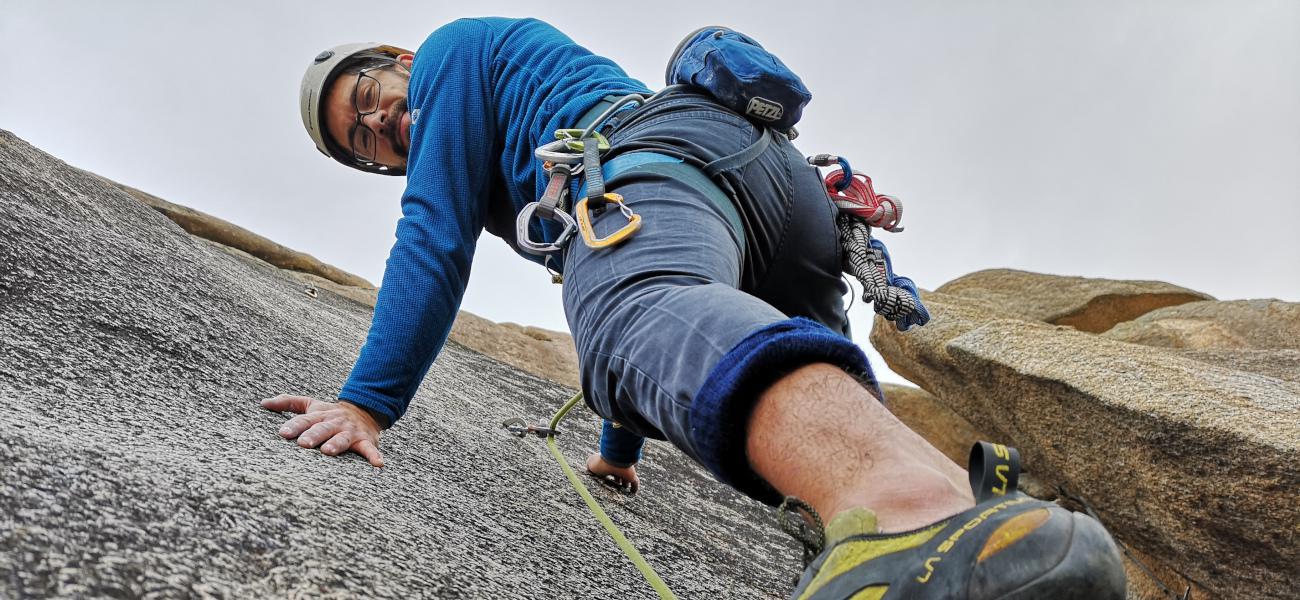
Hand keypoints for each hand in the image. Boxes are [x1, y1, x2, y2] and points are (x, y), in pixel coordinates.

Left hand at [260, 394, 384, 466]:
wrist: (364, 411)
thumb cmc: (330, 414)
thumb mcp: (310, 404)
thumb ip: (287, 402)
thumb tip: (262, 403)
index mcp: (320, 415)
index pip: (304, 420)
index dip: (294, 426)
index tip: (283, 433)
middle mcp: (334, 423)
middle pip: (322, 429)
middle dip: (314, 435)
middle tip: (304, 444)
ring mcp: (350, 432)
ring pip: (342, 438)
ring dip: (337, 444)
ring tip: (329, 451)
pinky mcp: (365, 440)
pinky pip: (370, 449)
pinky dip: (374, 456)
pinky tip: (378, 464)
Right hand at [586, 452, 638, 494]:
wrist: (614, 460)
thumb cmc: (601, 463)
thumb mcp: (590, 463)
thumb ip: (589, 467)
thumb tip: (589, 470)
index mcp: (608, 464)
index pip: (608, 471)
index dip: (607, 476)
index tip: (605, 483)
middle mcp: (617, 467)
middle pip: (617, 475)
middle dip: (617, 481)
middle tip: (615, 489)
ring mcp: (625, 472)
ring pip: (626, 479)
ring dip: (625, 485)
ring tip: (623, 492)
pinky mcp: (632, 476)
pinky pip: (635, 483)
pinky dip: (634, 488)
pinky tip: (633, 493)